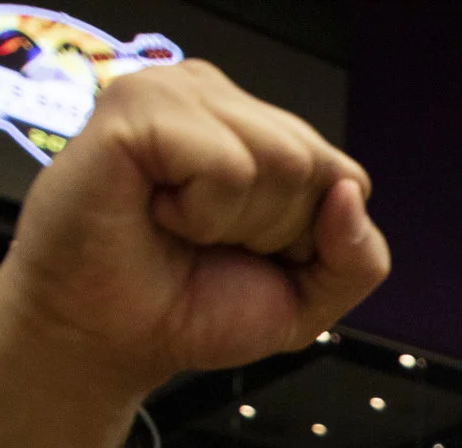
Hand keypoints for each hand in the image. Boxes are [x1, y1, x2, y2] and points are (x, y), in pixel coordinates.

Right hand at [0, 61, 388, 447]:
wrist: (103, 340)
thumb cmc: (188, 308)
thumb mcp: (304, 299)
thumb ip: (358, 257)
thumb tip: (351, 194)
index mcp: (257, 128)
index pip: (345, 178)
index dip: (307, 240)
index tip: (247, 253)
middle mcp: (218, 98)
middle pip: (317, 168)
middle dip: (272, 231)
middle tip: (204, 242)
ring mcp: (176, 93)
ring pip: (281, 161)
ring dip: (234, 223)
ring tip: (178, 225)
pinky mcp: (136, 106)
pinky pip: (227, 164)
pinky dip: (201, 212)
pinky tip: (157, 210)